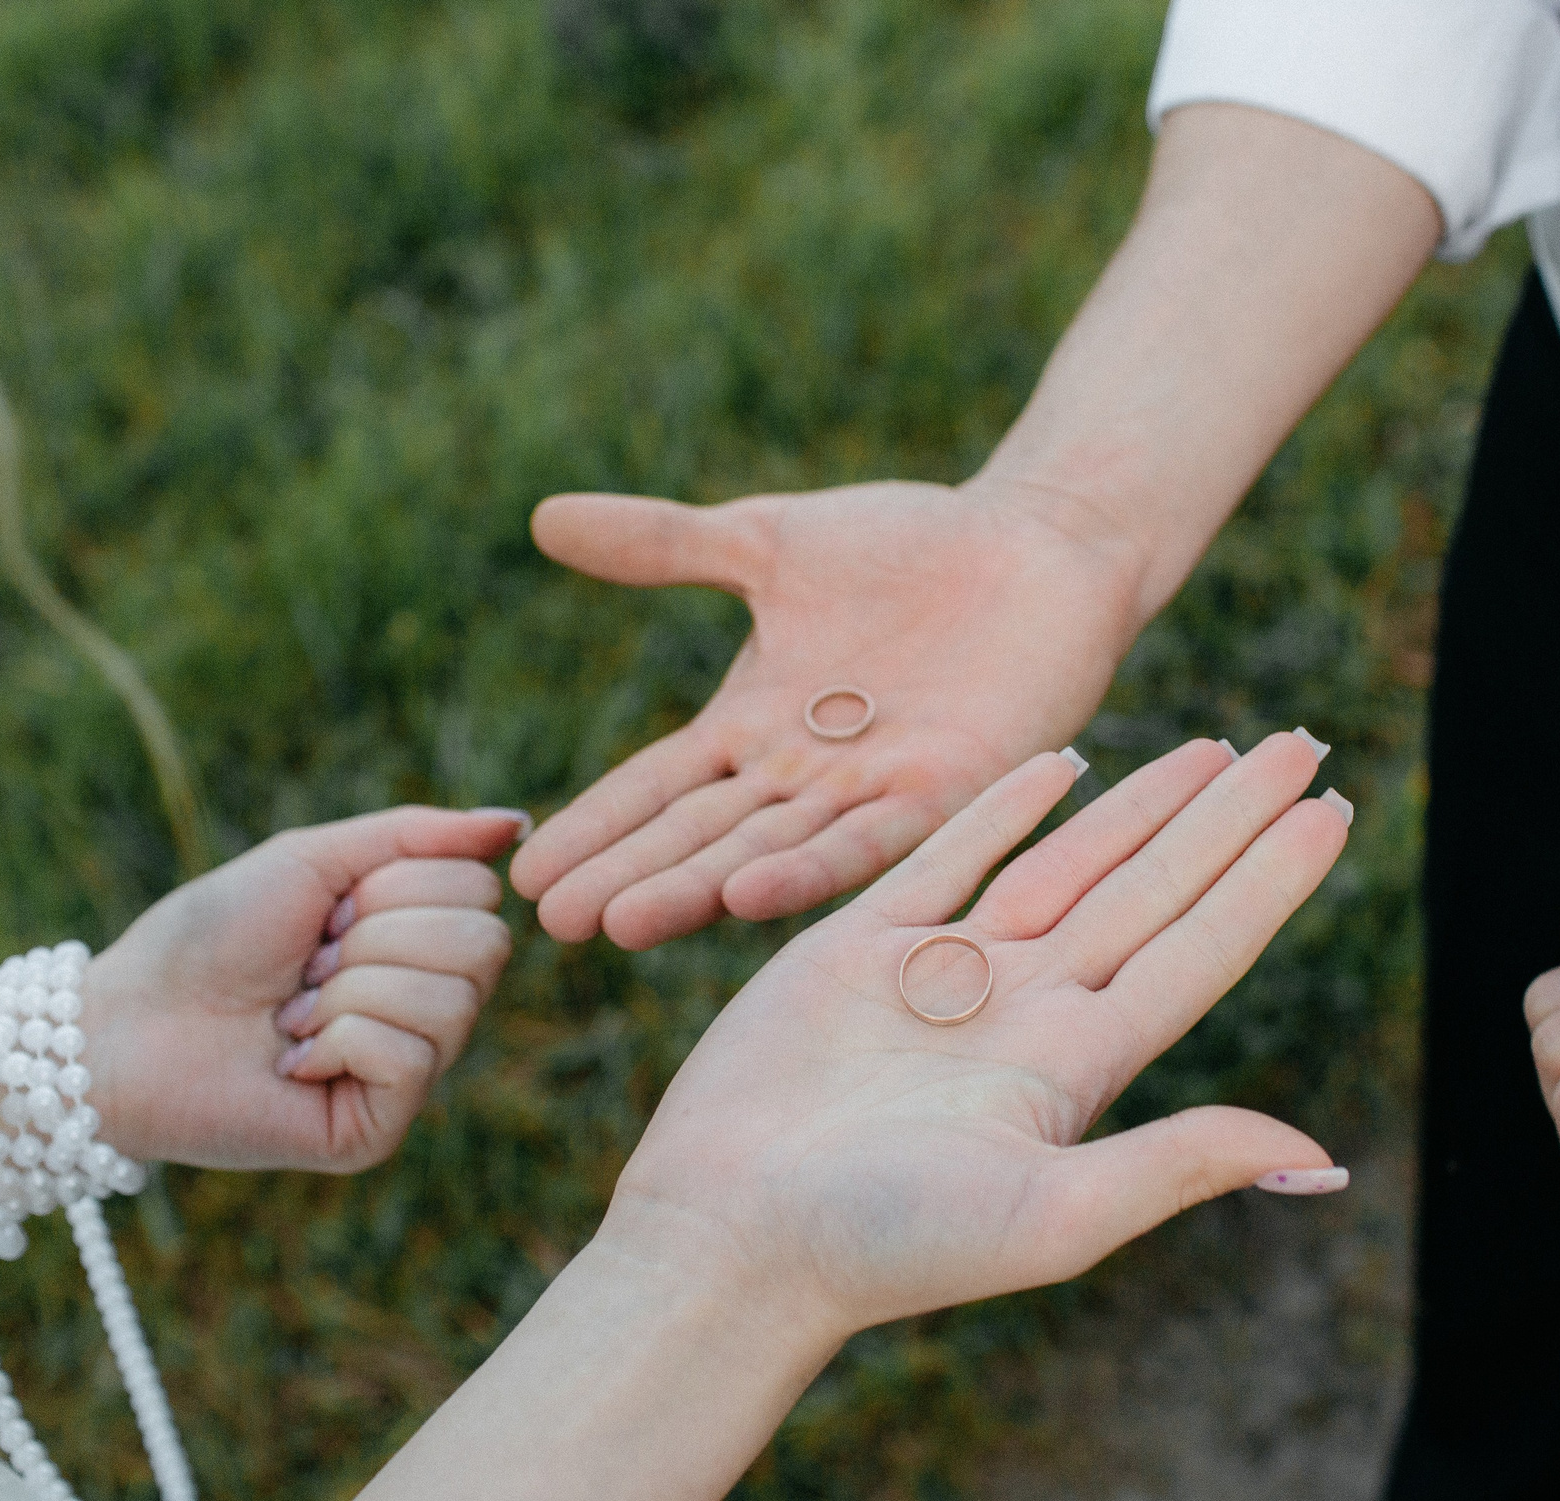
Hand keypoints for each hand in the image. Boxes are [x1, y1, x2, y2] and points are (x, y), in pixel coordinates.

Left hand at [83, 805, 523, 1172]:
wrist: (125, 1024)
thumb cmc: (208, 938)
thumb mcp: (313, 861)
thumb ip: (416, 836)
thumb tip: (520, 823)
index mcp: (419, 942)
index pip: (481, 892)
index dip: (393, 888)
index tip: (323, 916)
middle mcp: (428, 1010)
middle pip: (486, 944)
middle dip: (376, 937)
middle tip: (309, 966)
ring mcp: (410, 1074)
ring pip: (451, 1001)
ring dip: (350, 992)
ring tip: (294, 1015)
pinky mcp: (380, 1128)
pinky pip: (408, 1057)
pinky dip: (337, 1040)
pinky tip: (292, 1061)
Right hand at [508, 479, 1147, 948]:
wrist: (1035, 543)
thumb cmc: (908, 545)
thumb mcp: (769, 542)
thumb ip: (664, 545)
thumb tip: (543, 517)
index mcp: (752, 728)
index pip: (656, 787)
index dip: (595, 827)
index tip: (525, 870)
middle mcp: (801, 777)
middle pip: (697, 834)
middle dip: (628, 876)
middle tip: (551, 922)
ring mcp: (869, 790)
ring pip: (766, 849)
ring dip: (695, 888)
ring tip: (625, 923)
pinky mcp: (944, 789)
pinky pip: (868, 840)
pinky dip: (808, 868)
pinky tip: (747, 895)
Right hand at [596, 733, 1352, 1338]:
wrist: (730, 1238)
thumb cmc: (886, 1246)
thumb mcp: (1052, 1215)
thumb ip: (1177, 1166)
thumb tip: (1317, 1154)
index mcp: (1078, 1068)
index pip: (1200, 949)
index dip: (1269, 879)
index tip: (1336, 808)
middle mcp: (1025, 1012)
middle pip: (1154, 890)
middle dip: (1229, 818)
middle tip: (1305, 743)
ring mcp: (944, 977)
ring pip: (1066, 863)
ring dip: (1141, 805)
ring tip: (1216, 747)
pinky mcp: (857, 950)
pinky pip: (949, 856)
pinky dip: (1008, 806)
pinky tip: (1064, 761)